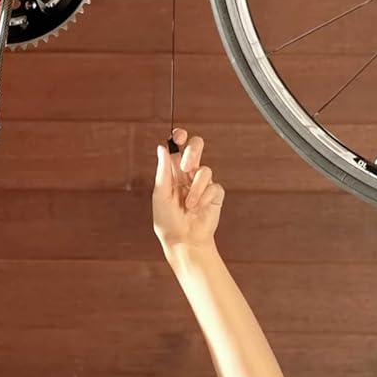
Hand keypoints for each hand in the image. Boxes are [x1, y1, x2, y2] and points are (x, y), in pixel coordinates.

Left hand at [153, 127, 223, 251]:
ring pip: (205, 169)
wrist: (183, 241)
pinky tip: (198, 209)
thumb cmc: (167, 220)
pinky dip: (205, 198)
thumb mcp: (160, 195)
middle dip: (193, 152)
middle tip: (186, 166)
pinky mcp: (215, 195)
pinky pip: (214, 187)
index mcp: (173, 171)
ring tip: (188, 205)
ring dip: (196, 188)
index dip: (180, 137)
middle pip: (196, 147)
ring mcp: (203, 184)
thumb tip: (162, 147)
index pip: (178, 147)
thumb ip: (163, 171)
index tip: (179, 135)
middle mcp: (188, 174)